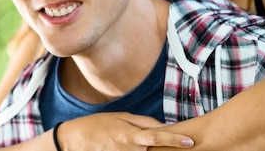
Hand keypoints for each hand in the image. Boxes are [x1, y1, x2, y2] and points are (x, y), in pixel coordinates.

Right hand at [58, 113, 193, 150]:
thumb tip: (164, 126)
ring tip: (133, 141)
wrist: (75, 139)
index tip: (190, 141)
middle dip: (165, 149)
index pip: (157, 136)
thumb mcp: (122, 118)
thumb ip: (144, 123)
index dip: (174, 140)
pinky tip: (130, 148)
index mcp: (130, 135)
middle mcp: (128, 149)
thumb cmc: (99, 125)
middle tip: (178, 145)